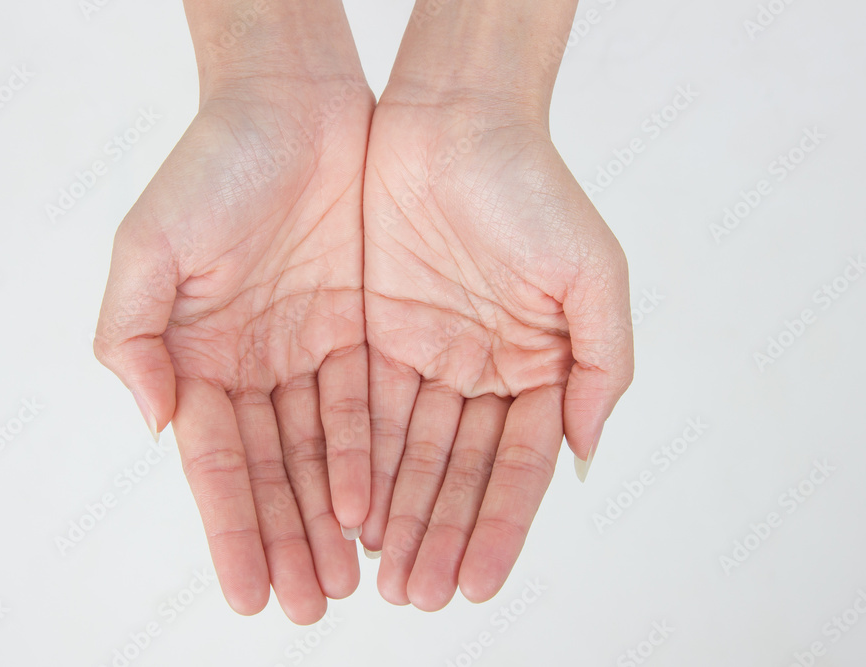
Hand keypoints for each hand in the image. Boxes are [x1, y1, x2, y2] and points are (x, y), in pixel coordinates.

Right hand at [94, 55, 374, 621]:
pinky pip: (371, 406)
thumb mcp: (148, 246)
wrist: (295, 103)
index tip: (246, 594)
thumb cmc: (214, 165)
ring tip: (354, 580)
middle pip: (275, 472)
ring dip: (333, 518)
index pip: (218, 464)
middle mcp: (254, 364)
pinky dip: (374, 460)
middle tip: (311, 607)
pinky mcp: (363, 329)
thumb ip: (132, 338)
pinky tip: (380, 510)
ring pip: (325, 452)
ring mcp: (310, 350)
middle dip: (290, 541)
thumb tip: (154, 424)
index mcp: (199, 355)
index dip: (232, 530)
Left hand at [360, 54, 632, 608]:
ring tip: (383, 578)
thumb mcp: (591, 275)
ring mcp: (423, 355)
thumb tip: (585, 457)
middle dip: (439, 535)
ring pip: (407, 453)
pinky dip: (357, 462)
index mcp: (535, 365)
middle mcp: (479, 370)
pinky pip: (361, 410)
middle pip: (457, 472)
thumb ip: (600, 368)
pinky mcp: (370, 333)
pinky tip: (349, 513)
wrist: (451, 118)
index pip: (517, 466)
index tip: (479, 585)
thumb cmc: (530, 185)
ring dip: (397, 515)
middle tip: (420, 599)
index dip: (498, 527)